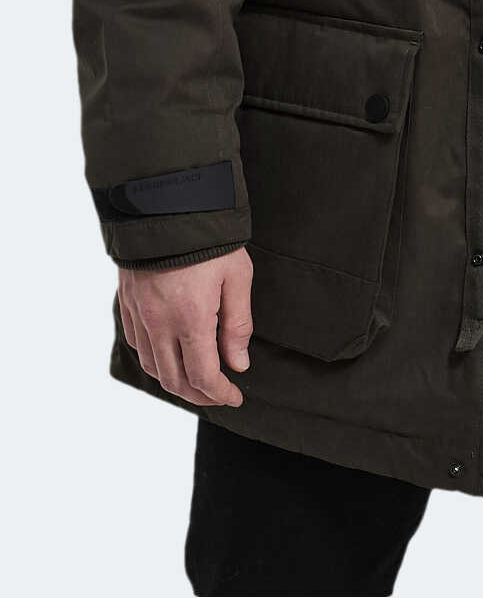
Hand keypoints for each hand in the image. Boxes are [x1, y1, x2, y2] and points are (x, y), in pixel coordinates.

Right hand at [117, 246, 252, 406]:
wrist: (165, 202)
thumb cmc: (208, 237)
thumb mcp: (237, 275)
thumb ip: (238, 324)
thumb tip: (238, 364)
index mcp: (190, 318)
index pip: (202, 376)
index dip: (220, 393)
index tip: (235, 396)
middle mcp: (159, 323)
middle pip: (174, 380)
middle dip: (199, 395)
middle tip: (220, 393)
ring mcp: (139, 314)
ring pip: (152, 367)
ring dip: (175, 382)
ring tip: (197, 381)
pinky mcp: (127, 303)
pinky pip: (137, 345)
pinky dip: (154, 361)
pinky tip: (170, 356)